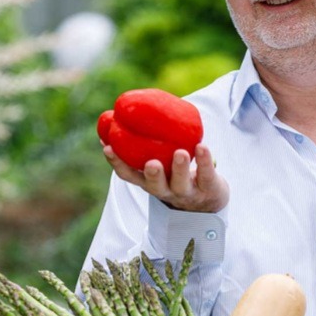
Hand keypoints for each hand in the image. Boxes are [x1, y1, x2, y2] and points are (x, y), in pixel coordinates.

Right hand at [103, 143, 229, 212]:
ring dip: (179, 167)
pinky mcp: (208, 187)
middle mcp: (166, 190)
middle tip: (151, 163)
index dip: (117, 163)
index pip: (129, 176)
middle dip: (152, 175)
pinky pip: (206, 173)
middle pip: (156, 186)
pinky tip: (202, 146)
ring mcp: (187, 191)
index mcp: (150, 182)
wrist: (208, 199)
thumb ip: (145, 144)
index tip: (107, 147)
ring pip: (181, 182)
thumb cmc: (176, 173)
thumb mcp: (160, 162)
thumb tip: (120, 115)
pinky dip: (204, 160)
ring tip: (180, 152)